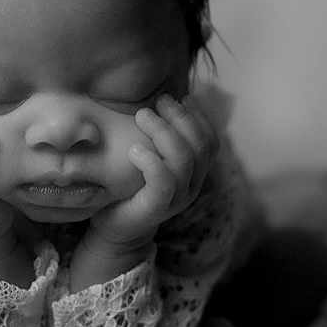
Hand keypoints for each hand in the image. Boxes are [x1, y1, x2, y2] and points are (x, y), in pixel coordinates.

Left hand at [86, 94, 219, 254]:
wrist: (115, 230)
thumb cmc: (129, 188)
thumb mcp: (147, 159)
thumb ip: (158, 139)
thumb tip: (156, 101)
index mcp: (194, 173)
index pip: (210, 141)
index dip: (199, 116)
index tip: (180, 97)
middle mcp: (191, 185)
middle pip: (199, 145)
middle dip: (180, 117)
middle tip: (158, 102)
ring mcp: (177, 199)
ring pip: (183, 159)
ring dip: (163, 131)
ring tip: (141, 116)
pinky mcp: (157, 209)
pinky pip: (163, 181)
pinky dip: (151, 161)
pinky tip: (134, 150)